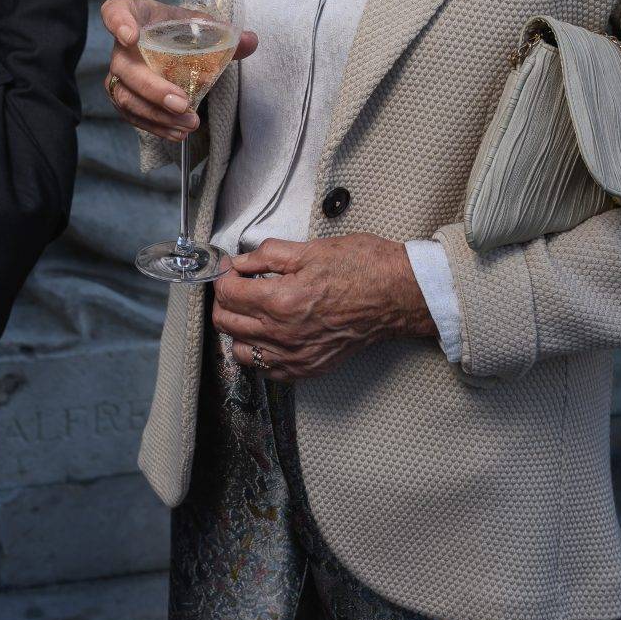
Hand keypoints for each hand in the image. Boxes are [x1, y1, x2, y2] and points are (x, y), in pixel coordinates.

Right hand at [99, 0, 257, 141]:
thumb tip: (250, 41)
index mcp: (132, 15)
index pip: (113, 12)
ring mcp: (117, 74)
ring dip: (157, 114)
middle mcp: (118, 46)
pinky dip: (155, 126)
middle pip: (124, 67)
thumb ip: (221, 32)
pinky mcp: (123, 97)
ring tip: (189, 122)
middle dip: (152, 88)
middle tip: (181, 102)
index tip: (131, 35)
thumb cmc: (175, 28)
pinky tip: (178, 133)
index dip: (118, 23)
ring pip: (126, 97)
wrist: (165, 43)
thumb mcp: (195, 24)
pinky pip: (132, 116)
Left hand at [211, 236, 436, 378]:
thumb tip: (240, 261)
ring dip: (238, 329)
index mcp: (281, 301)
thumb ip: (267, 256)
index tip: (230, 270)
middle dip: (224, 301)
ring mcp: (296, 356)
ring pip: (241, 350)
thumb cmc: (363, 270)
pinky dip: (259, 353)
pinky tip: (267, 335)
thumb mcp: (310, 250)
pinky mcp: (308, 368)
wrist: (397, 295)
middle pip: (227, 322)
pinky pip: (267, 370)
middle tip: (236, 286)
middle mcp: (284, 334)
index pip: (228, 293)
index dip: (223, 276)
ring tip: (250, 310)